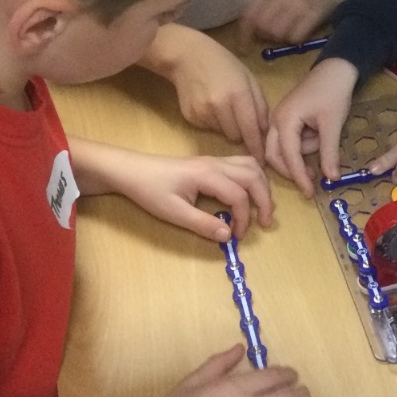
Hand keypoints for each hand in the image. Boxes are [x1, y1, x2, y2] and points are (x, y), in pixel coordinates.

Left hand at [105, 149, 273, 241]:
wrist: (130, 170)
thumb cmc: (149, 190)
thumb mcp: (174, 213)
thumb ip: (203, 224)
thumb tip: (229, 236)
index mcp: (208, 175)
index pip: (239, 195)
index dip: (244, 218)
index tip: (237, 236)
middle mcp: (216, 163)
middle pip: (254, 176)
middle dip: (264, 200)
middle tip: (265, 223)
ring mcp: (213, 160)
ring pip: (250, 166)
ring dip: (261, 186)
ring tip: (261, 208)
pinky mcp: (209, 162)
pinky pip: (241, 164)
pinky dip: (252, 178)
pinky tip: (247, 194)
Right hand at [144, 25, 268, 160]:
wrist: (187, 56)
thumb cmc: (224, 65)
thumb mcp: (249, 78)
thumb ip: (259, 105)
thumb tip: (264, 132)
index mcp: (239, 94)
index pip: (251, 130)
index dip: (257, 147)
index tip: (262, 161)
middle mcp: (220, 106)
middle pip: (236, 137)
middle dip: (241, 133)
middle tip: (240, 119)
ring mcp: (203, 113)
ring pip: (222, 134)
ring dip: (227, 127)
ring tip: (223, 107)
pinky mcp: (191, 117)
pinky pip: (208, 129)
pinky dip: (212, 122)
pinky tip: (209, 105)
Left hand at [238, 0, 341, 45]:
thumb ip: (262, 9)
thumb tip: (250, 37)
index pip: (248, 16)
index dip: (244, 35)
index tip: (243, 49)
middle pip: (262, 27)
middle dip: (265, 37)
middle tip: (273, 37)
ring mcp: (298, 3)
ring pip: (277, 34)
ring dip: (280, 39)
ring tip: (288, 32)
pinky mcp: (313, 13)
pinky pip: (295, 37)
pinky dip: (295, 40)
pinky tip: (300, 32)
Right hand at [264, 58, 358, 196]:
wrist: (336, 69)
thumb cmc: (334, 93)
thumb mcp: (333, 125)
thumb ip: (329, 153)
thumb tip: (331, 179)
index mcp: (284, 120)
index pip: (288, 156)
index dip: (299, 176)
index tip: (310, 193)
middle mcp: (276, 121)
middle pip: (275, 156)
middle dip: (293, 169)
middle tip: (313, 180)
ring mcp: (280, 119)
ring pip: (283, 149)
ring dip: (302, 154)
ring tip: (324, 142)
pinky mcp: (287, 119)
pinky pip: (290, 140)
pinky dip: (304, 145)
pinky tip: (319, 136)